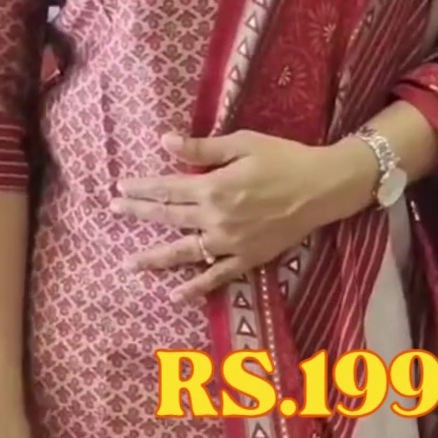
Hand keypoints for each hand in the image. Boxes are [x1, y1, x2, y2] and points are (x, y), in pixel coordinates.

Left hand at [112, 129, 374, 301]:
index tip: (120, 186)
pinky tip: (176, 295)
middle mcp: (216, 218)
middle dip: (139, 213)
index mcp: (213, 187)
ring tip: (130, 263)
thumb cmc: (285, 158)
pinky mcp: (248, 258)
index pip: (167, 188)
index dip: (142, 187)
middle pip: (169, 216)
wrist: (324, 188)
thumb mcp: (243, 143)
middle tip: (113, 210)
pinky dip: (196, 287)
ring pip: (184, 251)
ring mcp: (231, 243)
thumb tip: (165, 142)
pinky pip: (217, 276)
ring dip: (155, 257)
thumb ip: (203, 147)